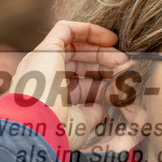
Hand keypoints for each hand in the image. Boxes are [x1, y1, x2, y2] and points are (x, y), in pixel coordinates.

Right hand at [9, 21, 127, 148]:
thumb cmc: (55, 132)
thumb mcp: (80, 124)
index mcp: (48, 96)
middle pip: (77, 63)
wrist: (36, 128)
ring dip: (100, 49)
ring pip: (74, 45)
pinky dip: (88, 30)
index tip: (121, 88)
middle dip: (103, 64)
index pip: (78, 84)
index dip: (101, 84)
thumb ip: (92, 114)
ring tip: (121, 59)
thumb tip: (103, 110)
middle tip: (125, 68)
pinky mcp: (46, 49)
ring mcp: (42, 61)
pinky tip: (109, 39)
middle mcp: (42, 75)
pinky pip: (66, 29)